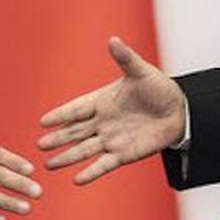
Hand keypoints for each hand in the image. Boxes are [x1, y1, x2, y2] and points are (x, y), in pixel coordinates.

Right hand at [37, 37, 184, 184]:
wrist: (180, 111)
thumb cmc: (159, 88)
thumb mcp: (141, 72)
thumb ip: (125, 58)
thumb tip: (113, 40)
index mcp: (102, 101)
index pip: (76, 109)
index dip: (61, 115)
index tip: (43, 121)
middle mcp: (102, 121)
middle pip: (75, 132)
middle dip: (58, 138)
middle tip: (40, 145)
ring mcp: (111, 139)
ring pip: (84, 150)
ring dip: (67, 157)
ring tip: (49, 165)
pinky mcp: (123, 154)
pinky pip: (104, 164)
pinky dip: (91, 172)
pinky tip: (77, 179)